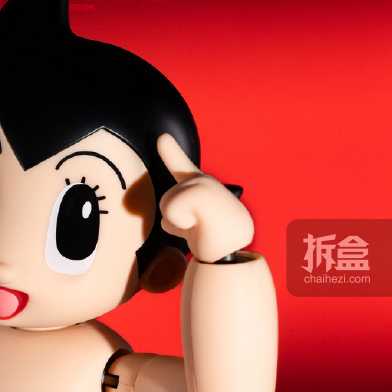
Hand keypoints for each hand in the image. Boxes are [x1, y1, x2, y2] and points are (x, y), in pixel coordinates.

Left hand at [157, 134, 253, 262]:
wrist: (229, 253)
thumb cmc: (210, 239)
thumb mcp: (190, 223)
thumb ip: (176, 211)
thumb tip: (169, 199)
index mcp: (202, 187)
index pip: (182, 166)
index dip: (171, 151)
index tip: (162, 138)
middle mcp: (205, 182)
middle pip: (166, 199)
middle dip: (173, 218)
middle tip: (196, 227)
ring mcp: (206, 185)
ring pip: (167, 202)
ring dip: (177, 223)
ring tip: (199, 227)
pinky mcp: (202, 192)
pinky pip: (170, 209)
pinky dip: (179, 224)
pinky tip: (199, 227)